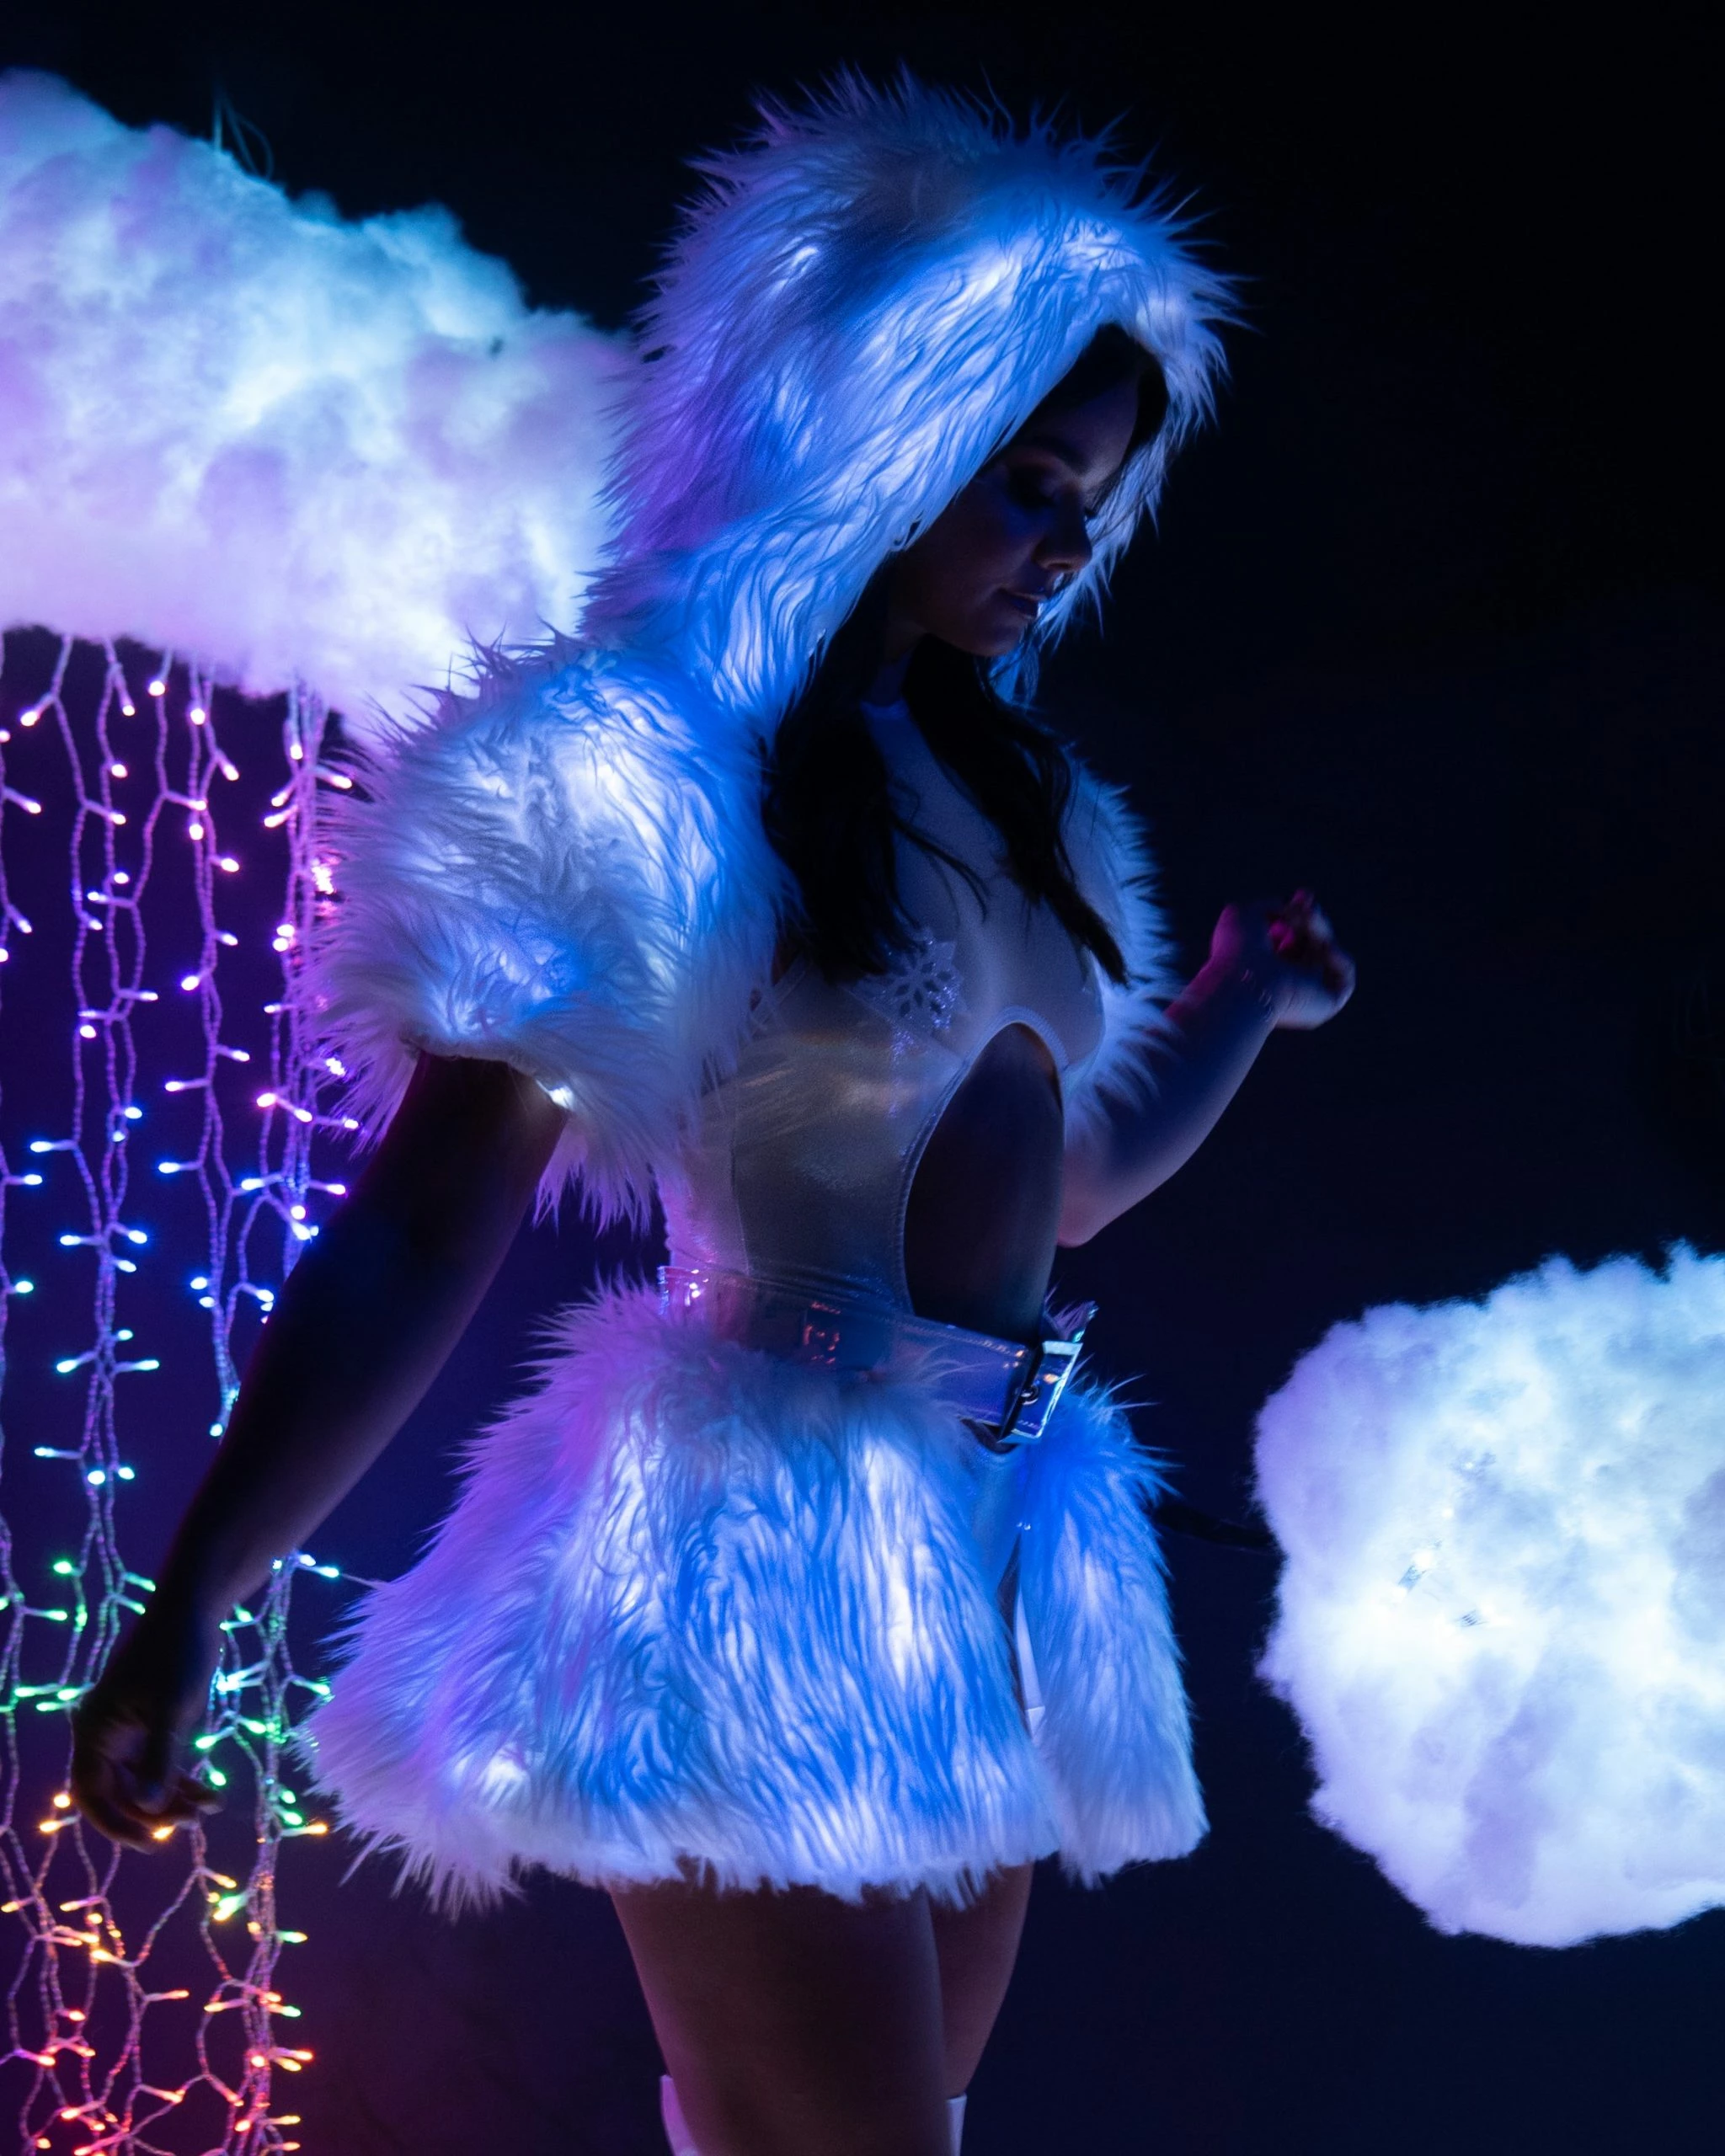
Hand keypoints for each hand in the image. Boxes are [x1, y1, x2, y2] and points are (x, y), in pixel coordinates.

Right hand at [70, 1596, 224, 1849]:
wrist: (195, 1609)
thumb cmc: (178, 1654)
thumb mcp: (172, 1712)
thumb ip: (159, 1761)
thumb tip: (146, 1809)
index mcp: (95, 1732)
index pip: (92, 1793)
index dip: (114, 1823)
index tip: (148, 1842)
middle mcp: (107, 1736)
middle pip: (121, 1792)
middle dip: (155, 1810)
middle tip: (191, 1821)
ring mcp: (130, 1731)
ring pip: (145, 1781)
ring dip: (174, 1798)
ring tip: (208, 1808)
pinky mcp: (154, 1724)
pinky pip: (162, 1764)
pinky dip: (183, 1780)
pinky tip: (211, 1795)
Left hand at [1208, 890, 1355, 1030]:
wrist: (1245, 981)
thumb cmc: (1237, 951)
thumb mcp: (1245, 914)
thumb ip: (1269, 906)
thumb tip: (1290, 908)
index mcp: (1264, 967)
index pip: (1289, 939)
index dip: (1299, 915)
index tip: (1302, 896)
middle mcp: (1285, 983)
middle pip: (1311, 944)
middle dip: (1313, 918)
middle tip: (1308, 902)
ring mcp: (1306, 995)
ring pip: (1327, 954)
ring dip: (1320, 929)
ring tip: (1307, 918)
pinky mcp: (1325, 1005)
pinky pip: (1344, 978)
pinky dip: (1340, 958)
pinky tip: (1326, 948)